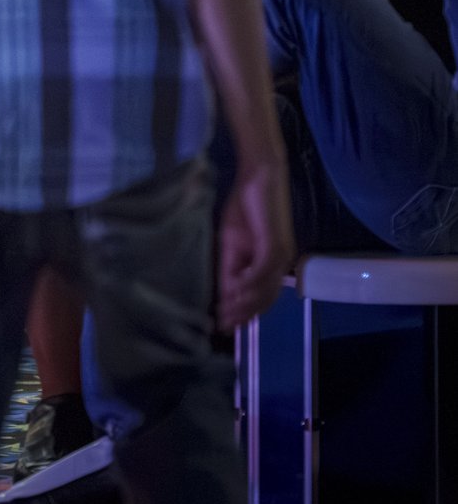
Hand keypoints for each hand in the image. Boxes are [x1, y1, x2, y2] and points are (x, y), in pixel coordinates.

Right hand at [216, 158, 294, 331]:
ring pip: (265, 290)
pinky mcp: (275, 246)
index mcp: (272, 264)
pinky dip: (247, 285)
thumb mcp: (231, 241)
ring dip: (244, 304)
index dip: (242, 312)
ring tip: (225, 313)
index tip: (223, 326)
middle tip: (223, 326)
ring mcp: (280, 256)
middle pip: (265, 299)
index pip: (259, 296)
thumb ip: (231, 265)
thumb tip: (226, 291)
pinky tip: (232, 291)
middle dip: (243, 314)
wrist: (260, 177)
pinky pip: (262, 273)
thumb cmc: (245, 205)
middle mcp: (281, 264)